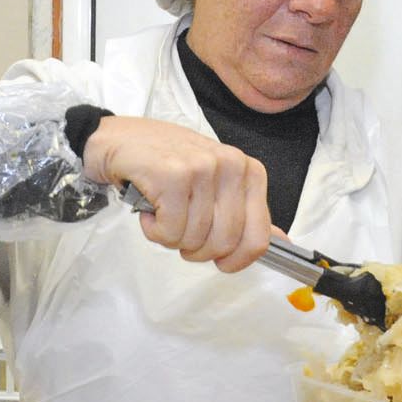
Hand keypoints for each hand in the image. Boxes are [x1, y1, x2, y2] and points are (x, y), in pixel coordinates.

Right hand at [82, 115, 272, 271]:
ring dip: (171, 238)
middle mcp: (231, 166)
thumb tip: (280, 242)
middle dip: (197, 250)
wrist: (121, 141)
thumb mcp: (215, 184)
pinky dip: (155, 230)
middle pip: (224, 243)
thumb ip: (245, 213)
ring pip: (195, 239)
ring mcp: (203, 168)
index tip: (219, 261)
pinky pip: (170, 231)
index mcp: (249, 171)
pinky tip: (150, 209)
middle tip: (179, 230)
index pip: (258, 238)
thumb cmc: (167, 165)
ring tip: (162, 213)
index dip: (236, 261)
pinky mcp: (173, 174)